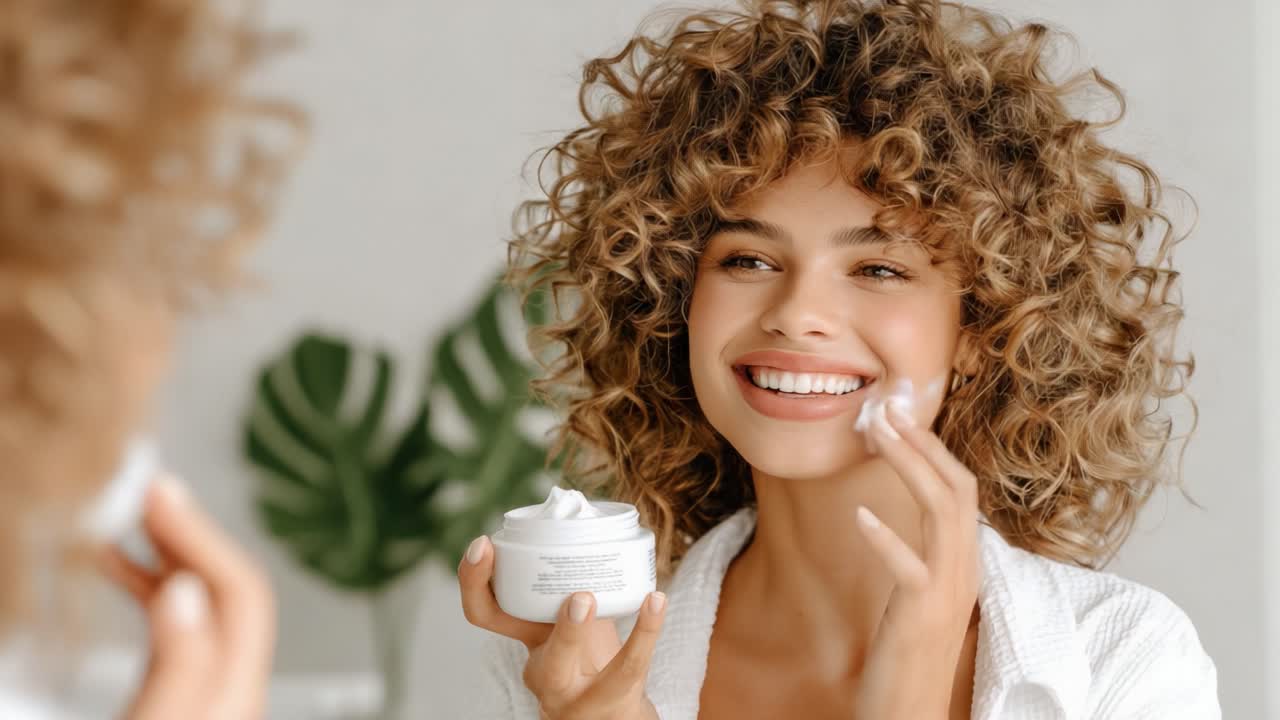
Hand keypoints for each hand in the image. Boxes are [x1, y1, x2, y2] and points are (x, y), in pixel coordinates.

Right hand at [97, 475, 274, 719]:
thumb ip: (178, 661)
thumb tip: (186, 589)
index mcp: (237, 691)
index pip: (240, 591)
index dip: (201, 534)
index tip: (162, 493)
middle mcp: (232, 685)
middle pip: (225, 589)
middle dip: (188, 532)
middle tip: (151, 489)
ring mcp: (208, 687)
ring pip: (197, 601)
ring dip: (165, 552)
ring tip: (132, 515)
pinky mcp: (178, 691)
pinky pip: (171, 624)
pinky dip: (145, 585)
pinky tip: (114, 564)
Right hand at [458, 535, 666, 719]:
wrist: (607, 713)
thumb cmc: (582, 653)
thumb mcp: (557, 620)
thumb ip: (558, 578)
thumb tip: (572, 507)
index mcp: (525, 639)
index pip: (483, 613)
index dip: (474, 580)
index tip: (484, 543)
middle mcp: (544, 669)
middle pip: (532, 651)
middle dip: (529, 609)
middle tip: (561, 588)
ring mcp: (577, 689)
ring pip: (573, 666)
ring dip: (573, 631)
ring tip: (587, 597)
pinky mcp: (616, 694)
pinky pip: (631, 664)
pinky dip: (647, 629)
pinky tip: (657, 598)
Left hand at [853, 399, 980, 719]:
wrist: (912, 715)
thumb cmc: (908, 657)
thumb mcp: (919, 596)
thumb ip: (919, 557)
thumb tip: (898, 518)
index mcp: (965, 563)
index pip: (959, 489)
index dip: (931, 448)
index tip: (898, 416)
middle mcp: (965, 570)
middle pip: (957, 487)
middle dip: (924, 442)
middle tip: (887, 408)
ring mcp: (948, 592)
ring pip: (941, 512)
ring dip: (909, 466)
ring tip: (877, 434)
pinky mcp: (922, 615)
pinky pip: (911, 567)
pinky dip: (887, 538)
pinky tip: (860, 516)